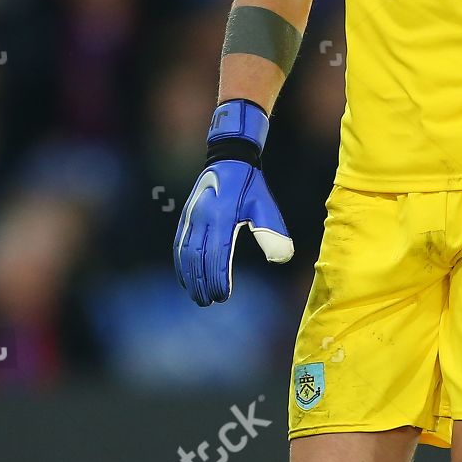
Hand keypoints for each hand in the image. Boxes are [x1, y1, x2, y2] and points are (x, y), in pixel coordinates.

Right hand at [173, 100, 293, 306]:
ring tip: (197, 297)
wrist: (229, 159)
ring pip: (185, 253)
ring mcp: (191, 217)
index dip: (218, 277)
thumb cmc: (251, 186)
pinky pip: (178, 244)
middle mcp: (203, 217)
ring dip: (190, 277)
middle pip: (197, 258)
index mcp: (223, 216)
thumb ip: (273, 233)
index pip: (217, 254)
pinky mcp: (186, 217)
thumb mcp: (266, 206)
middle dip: (202, 282)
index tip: (223, 295)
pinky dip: (180, 264)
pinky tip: (185, 279)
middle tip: (208, 302)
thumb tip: (282, 258)